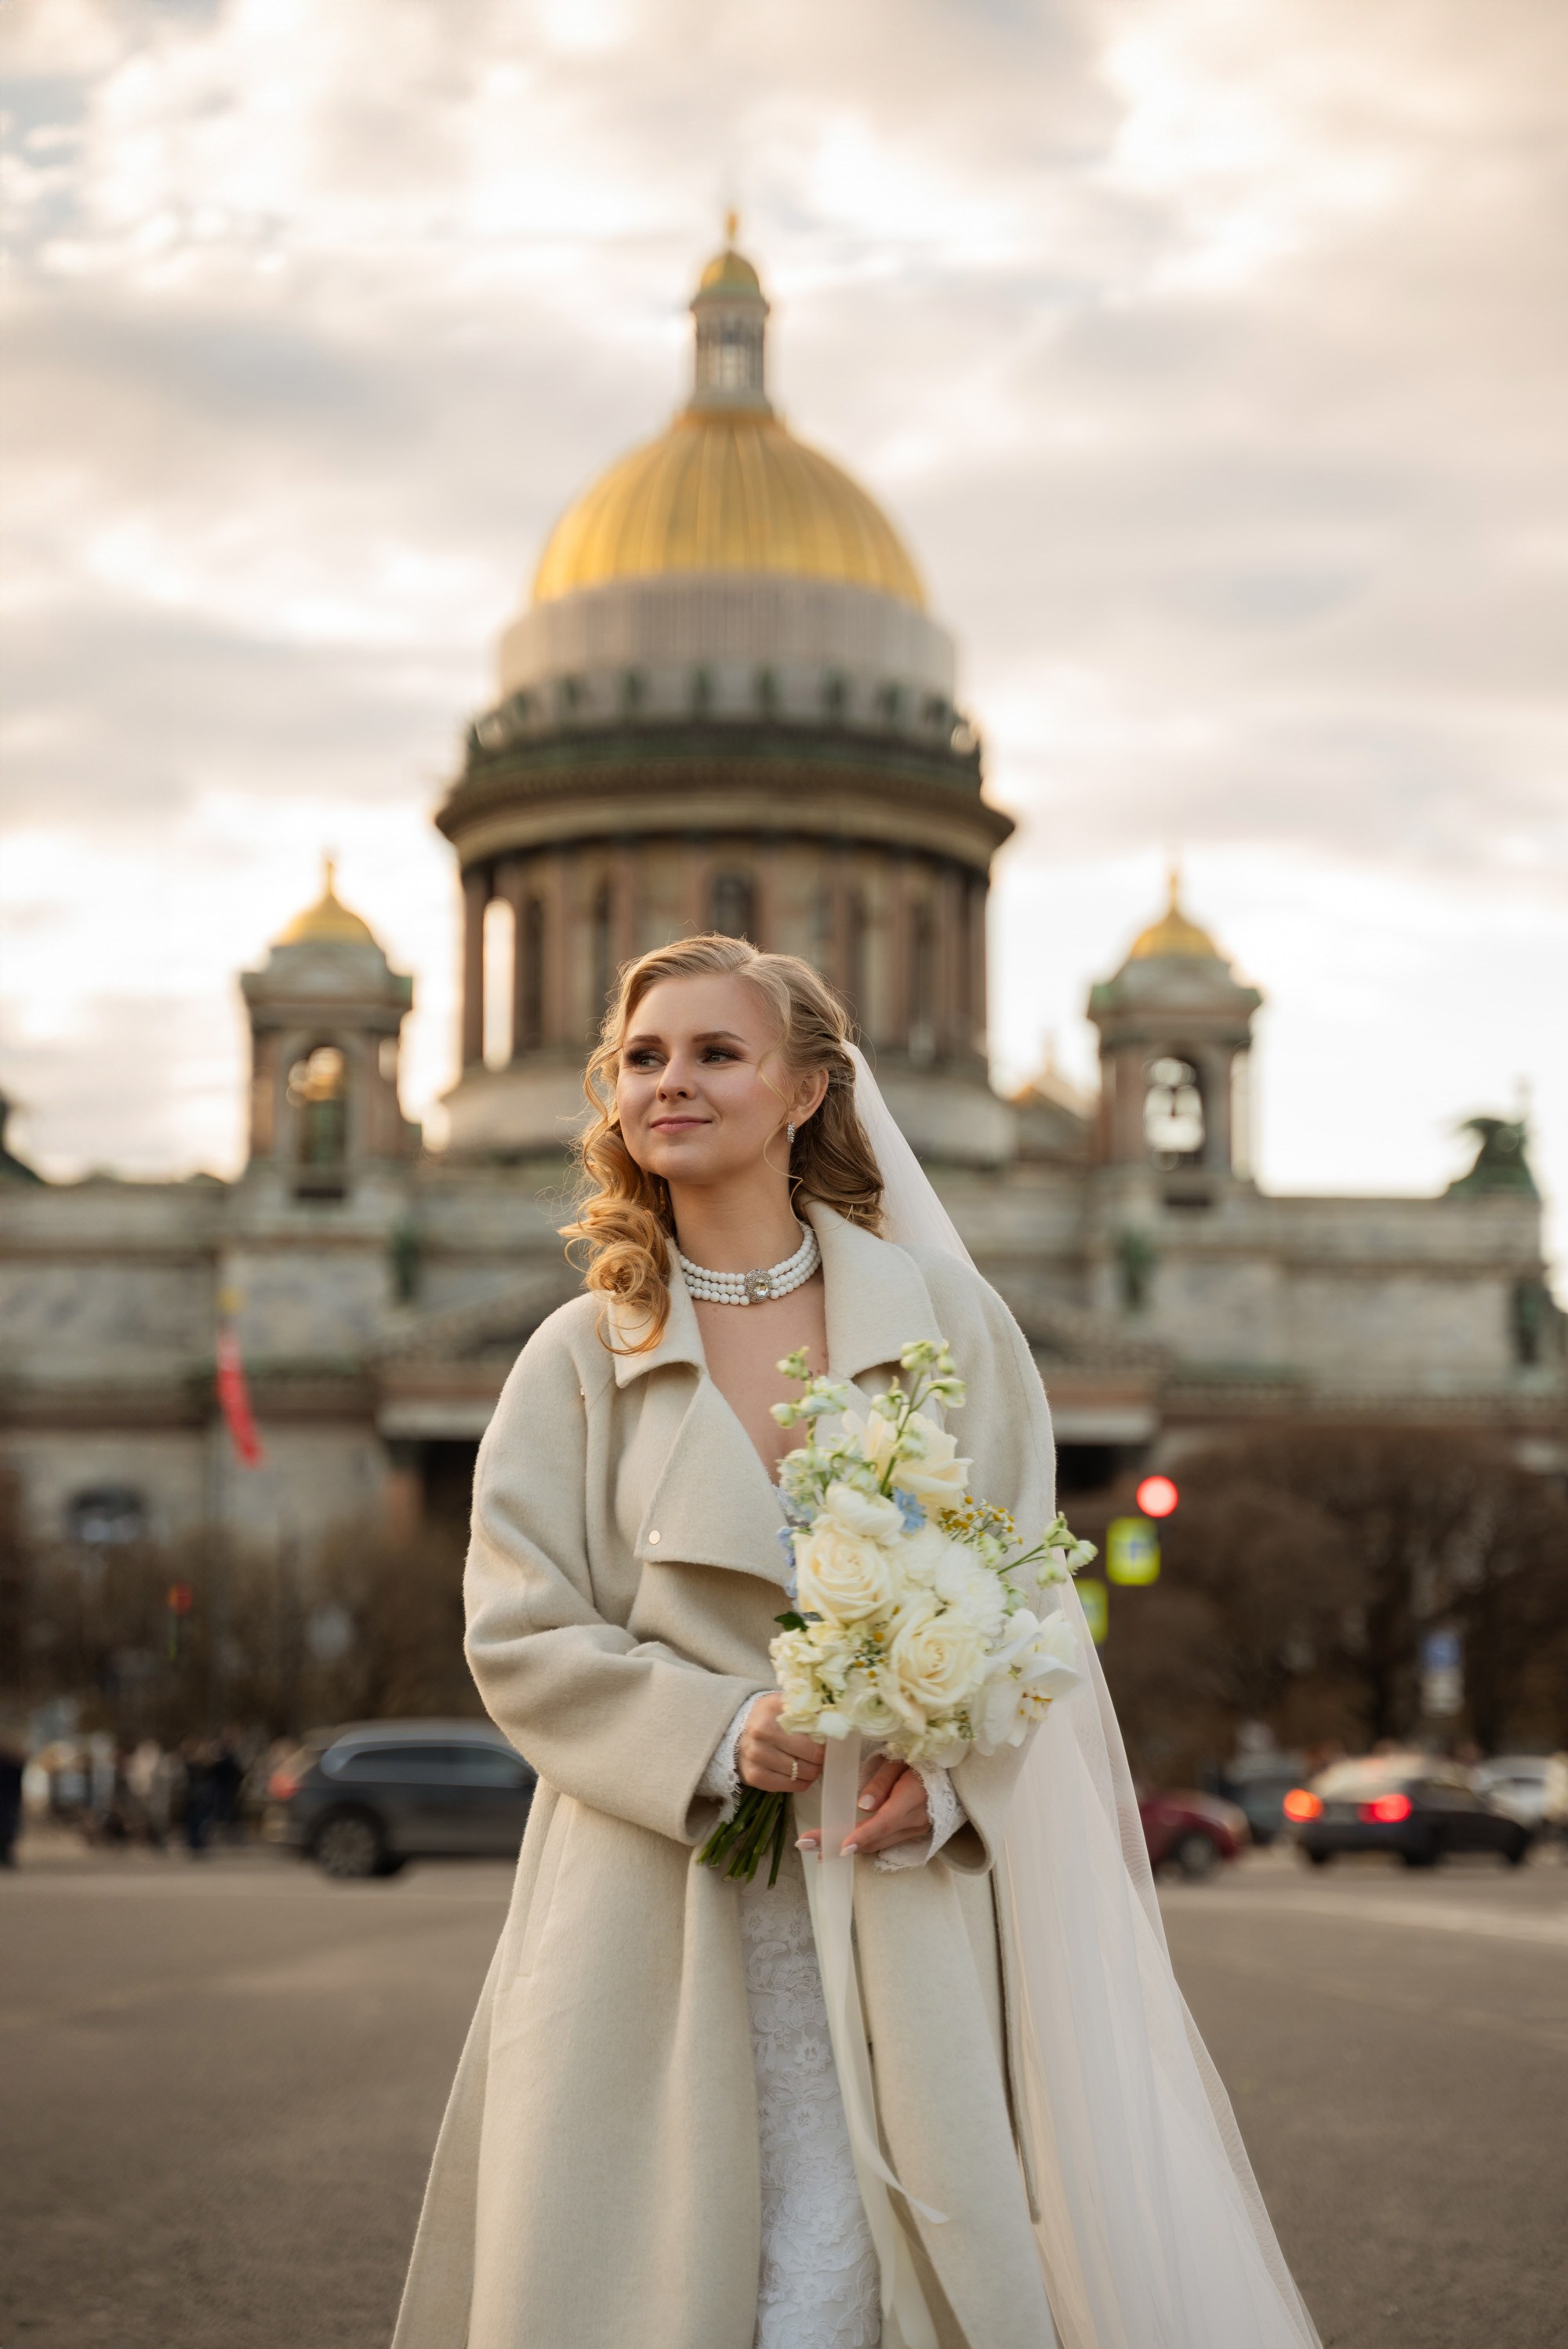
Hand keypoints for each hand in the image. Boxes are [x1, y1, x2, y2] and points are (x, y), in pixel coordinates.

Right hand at [738, 1693, 823, 1794]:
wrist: (737, 1732)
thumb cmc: (770, 1718)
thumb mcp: (787, 1705)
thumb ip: (810, 1709)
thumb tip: (837, 1719)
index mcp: (773, 1707)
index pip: (815, 1726)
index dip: (826, 1735)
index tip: (827, 1737)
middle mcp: (762, 1731)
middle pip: (814, 1753)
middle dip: (821, 1756)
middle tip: (820, 1754)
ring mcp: (756, 1755)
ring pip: (805, 1772)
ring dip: (813, 1770)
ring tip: (808, 1762)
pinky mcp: (755, 1776)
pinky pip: (794, 1786)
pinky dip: (802, 1782)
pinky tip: (798, 1773)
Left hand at [796, 1753, 929, 1860]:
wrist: (949, 1774)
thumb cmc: (919, 1760)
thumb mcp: (899, 1759)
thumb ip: (881, 1781)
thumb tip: (863, 1805)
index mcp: (912, 1797)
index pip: (885, 1821)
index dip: (862, 1835)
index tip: (840, 1847)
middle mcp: (915, 1820)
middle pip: (875, 1838)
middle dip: (839, 1843)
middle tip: (805, 1844)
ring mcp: (915, 1830)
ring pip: (878, 1844)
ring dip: (848, 1848)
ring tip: (816, 1849)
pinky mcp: (912, 1834)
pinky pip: (884, 1842)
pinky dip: (862, 1845)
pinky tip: (842, 1847)